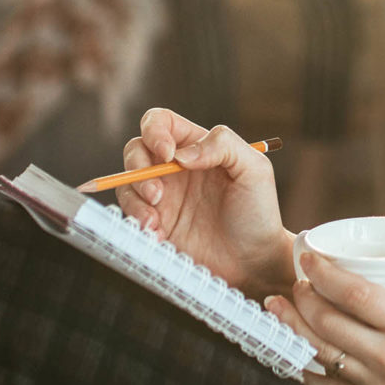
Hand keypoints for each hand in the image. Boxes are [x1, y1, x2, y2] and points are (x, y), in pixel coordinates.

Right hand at [116, 108, 291, 299]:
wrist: (254, 261)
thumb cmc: (258, 211)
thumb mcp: (254, 169)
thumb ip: (223, 145)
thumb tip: (180, 154)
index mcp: (197, 147)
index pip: (161, 123)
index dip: (154, 131)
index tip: (167, 155)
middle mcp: (175, 169)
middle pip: (135, 150)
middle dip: (137, 169)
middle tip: (157, 195)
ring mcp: (163, 197)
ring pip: (126, 183)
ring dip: (133, 199)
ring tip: (154, 222)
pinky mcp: (155, 224)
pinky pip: (130, 215)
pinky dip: (136, 222)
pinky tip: (158, 235)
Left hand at [266, 252, 384, 384]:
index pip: (353, 292)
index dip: (322, 272)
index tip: (309, 256)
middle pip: (326, 320)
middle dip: (301, 297)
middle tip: (294, 284)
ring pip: (318, 354)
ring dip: (292, 328)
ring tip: (277, 310)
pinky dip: (305, 370)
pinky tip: (294, 355)